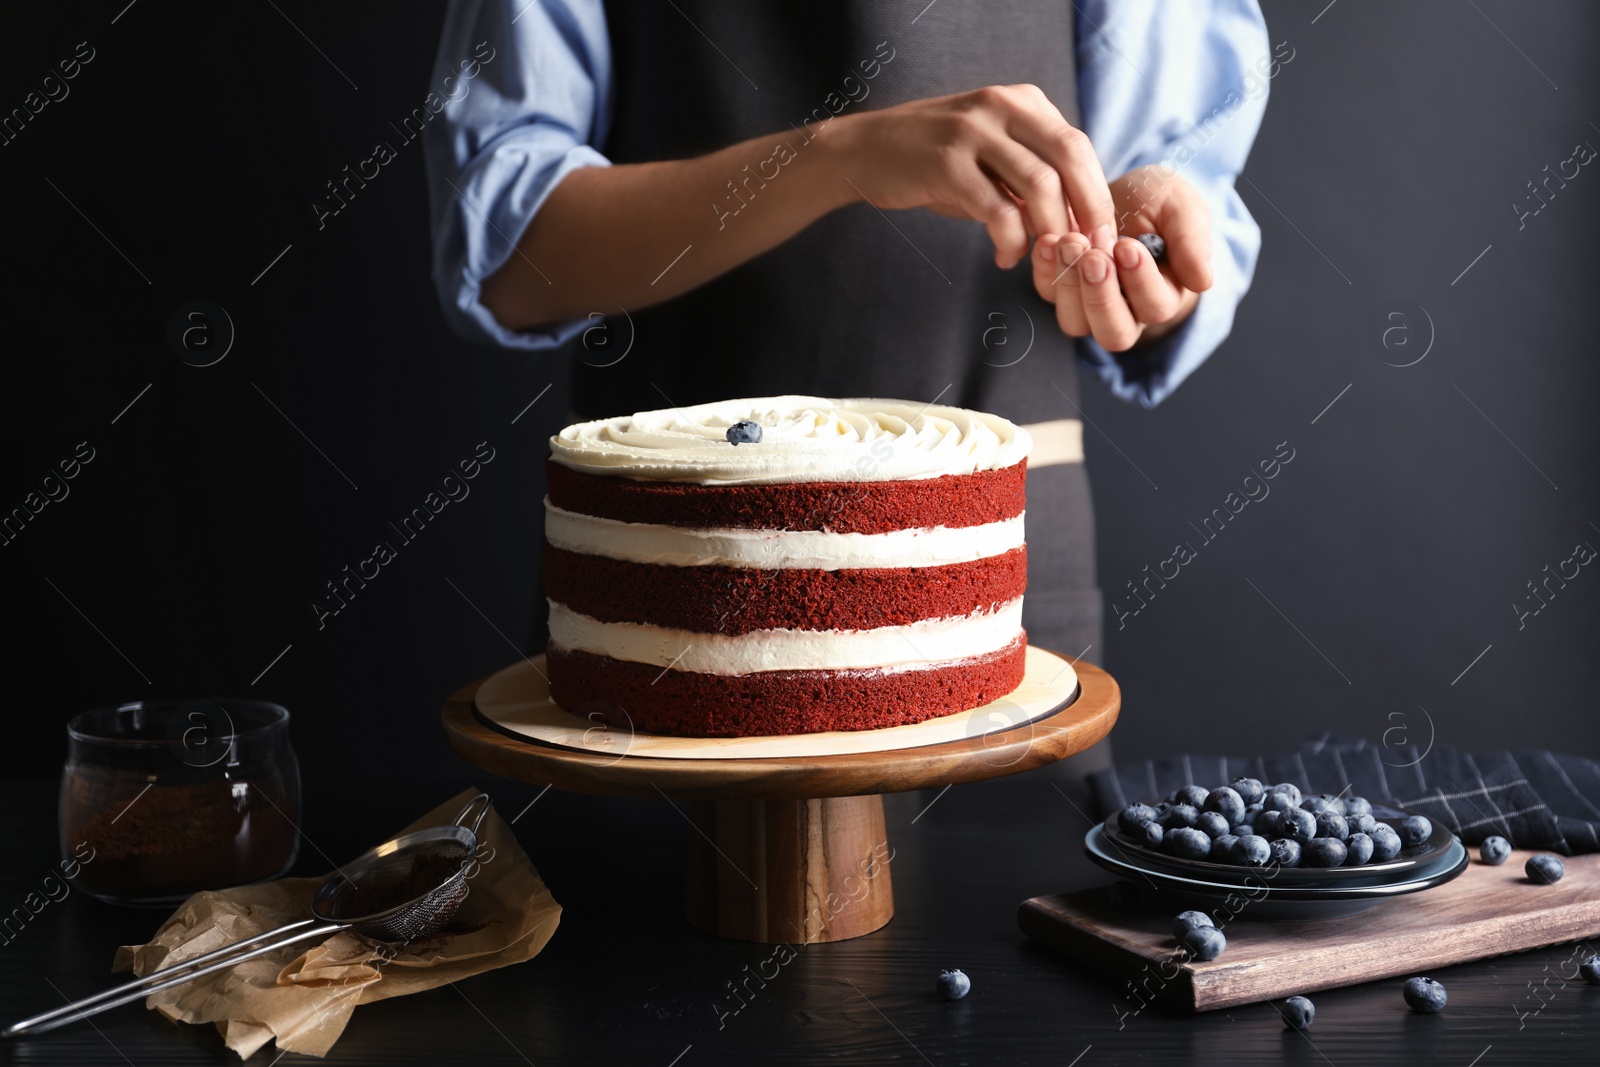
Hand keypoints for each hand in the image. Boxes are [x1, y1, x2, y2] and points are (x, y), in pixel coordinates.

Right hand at [828, 84, 1115, 269]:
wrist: (865, 152)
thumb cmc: (933, 162)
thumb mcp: (990, 154)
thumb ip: (1031, 174)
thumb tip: (1078, 219)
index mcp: (1021, 101)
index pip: (1078, 145)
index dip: (1097, 193)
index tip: (1101, 234)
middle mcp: (1002, 107)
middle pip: (1070, 157)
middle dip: (1088, 209)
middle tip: (1090, 252)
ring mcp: (973, 132)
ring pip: (1040, 185)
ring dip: (1051, 230)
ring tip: (1044, 258)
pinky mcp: (947, 164)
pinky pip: (998, 210)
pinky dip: (1011, 242)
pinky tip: (1004, 257)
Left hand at [1030, 166, 1213, 351]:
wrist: (1120, 191)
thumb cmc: (1158, 203)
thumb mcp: (1181, 207)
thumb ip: (1193, 241)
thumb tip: (1204, 281)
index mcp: (1165, 295)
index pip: (1155, 307)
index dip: (1141, 281)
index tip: (1128, 246)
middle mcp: (1127, 311)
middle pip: (1114, 332)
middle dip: (1102, 295)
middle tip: (1094, 257)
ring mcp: (1088, 305)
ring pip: (1076, 322)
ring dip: (1070, 285)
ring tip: (1069, 242)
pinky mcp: (1059, 289)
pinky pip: (1048, 293)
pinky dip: (1044, 270)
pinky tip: (1048, 240)